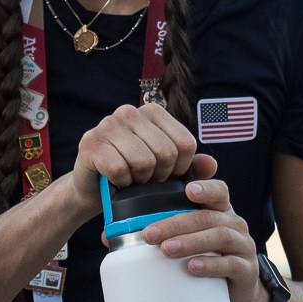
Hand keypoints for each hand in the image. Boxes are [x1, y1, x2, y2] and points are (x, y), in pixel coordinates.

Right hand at [71, 102, 216, 210]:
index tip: (166, 175)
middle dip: (159, 176)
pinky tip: (116, 180)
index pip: (185, 143)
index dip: (180, 168)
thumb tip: (212, 165)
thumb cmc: (134, 175)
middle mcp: (130, 112)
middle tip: (146, 180)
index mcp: (153, 112)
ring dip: (139, 180)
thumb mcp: (166, 170)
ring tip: (132, 179)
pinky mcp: (90, 143)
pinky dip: (121, 182)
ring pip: (143, 161)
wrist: (94, 189)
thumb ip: (191, 166)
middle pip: (166, 152)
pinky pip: (119, 168)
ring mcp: (108, 124)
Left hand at [147, 178, 268, 301]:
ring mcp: (243, 246)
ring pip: (220, 236)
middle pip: (208, 216)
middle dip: (177, 223)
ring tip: (167, 250)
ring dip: (191, 241)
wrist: (238, 293)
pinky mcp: (246, 270)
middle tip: (150, 234)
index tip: (187, 189)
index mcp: (220, 212)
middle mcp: (234, 225)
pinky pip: (230, 264)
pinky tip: (192, 267)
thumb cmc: (208, 259)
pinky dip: (210, 265)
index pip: (219, 191)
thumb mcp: (189, 240)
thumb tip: (109, 236)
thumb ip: (160, 232)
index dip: (206, 187)